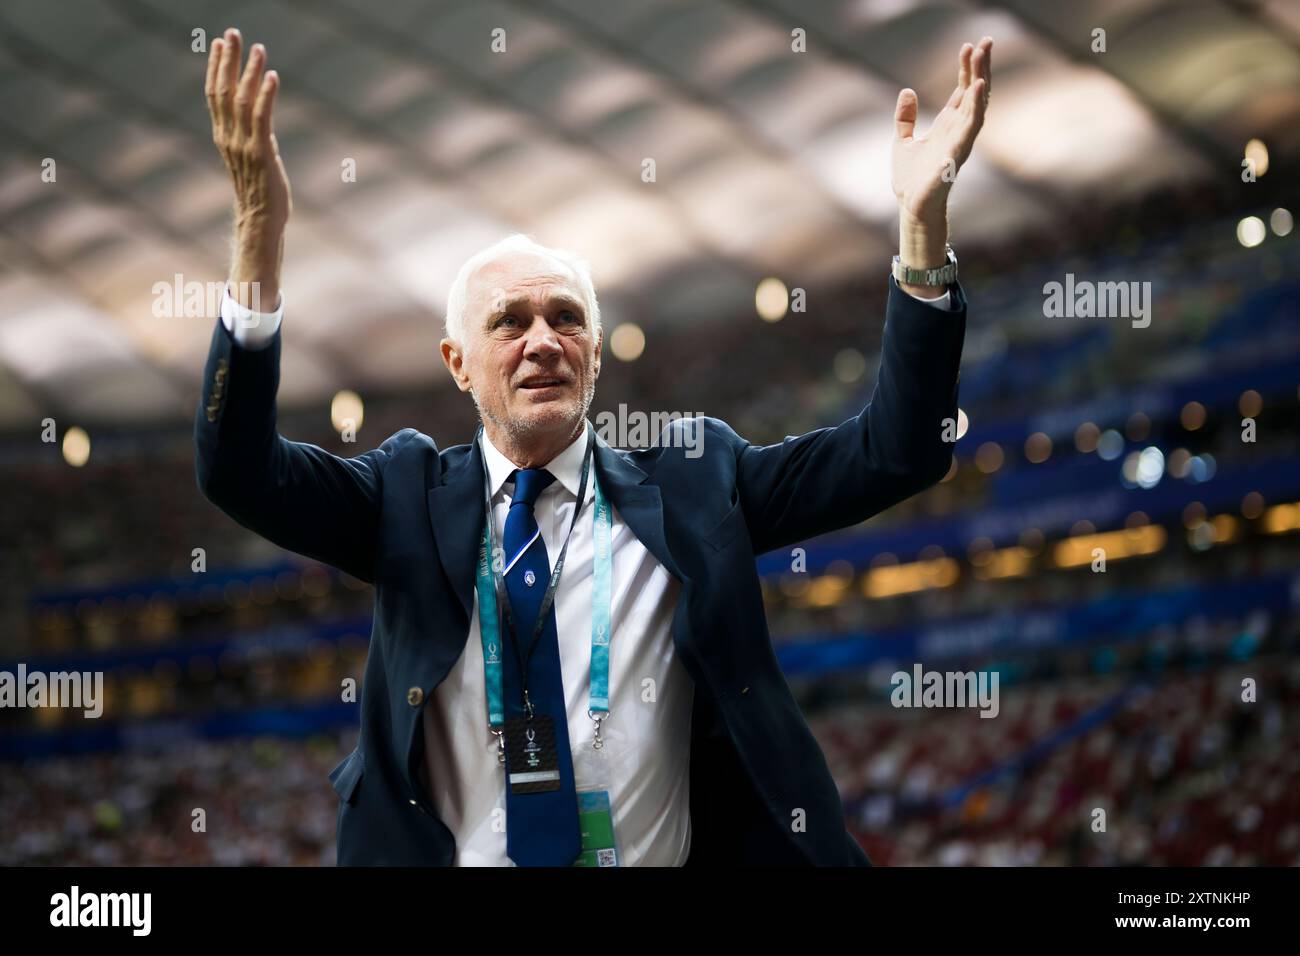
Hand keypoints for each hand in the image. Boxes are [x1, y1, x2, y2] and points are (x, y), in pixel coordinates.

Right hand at [205, 27, 290, 308]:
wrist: (261, 222)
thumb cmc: (260, 193)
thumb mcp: (252, 159)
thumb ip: (250, 138)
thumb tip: (257, 120)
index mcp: (223, 137)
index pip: (215, 95)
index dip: (217, 67)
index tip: (220, 43)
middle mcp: (229, 137)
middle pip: (223, 90)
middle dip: (229, 60)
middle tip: (234, 33)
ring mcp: (244, 145)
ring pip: (242, 100)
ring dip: (251, 72)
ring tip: (259, 48)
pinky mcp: (262, 153)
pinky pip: (262, 118)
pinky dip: (266, 95)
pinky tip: (273, 76)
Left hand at [891, 37, 990, 230]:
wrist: (910, 206)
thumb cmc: (910, 179)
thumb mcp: (902, 140)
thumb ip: (905, 117)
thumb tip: (907, 91)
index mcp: (947, 125)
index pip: (961, 90)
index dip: (966, 68)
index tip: (969, 46)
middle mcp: (958, 129)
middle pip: (974, 91)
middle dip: (980, 66)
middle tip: (986, 40)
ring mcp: (960, 140)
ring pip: (976, 103)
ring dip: (981, 78)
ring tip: (983, 55)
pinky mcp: (957, 152)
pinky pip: (971, 125)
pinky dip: (976, 104)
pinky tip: (978, 86)